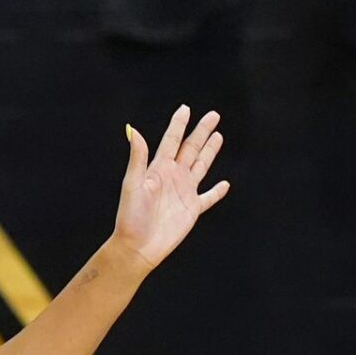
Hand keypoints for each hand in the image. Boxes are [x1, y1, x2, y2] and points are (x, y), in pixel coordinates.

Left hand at [113, 106, 230, 269]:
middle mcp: (172, 177)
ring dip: (209, 152)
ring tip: (218, 136)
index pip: (171, 141)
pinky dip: (217, 191)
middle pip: (190, 148)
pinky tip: (225, 184)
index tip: (185, 108)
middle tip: (213, 115)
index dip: (178, 125)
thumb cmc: (131, 216)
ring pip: (201, 166)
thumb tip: (134, 130)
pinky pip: (208, 198)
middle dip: (202, 132)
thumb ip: (137, 158)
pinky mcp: (192, 210)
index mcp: (158, 169)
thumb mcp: (132, 184)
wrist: (137, 246)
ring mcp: (183, 192)